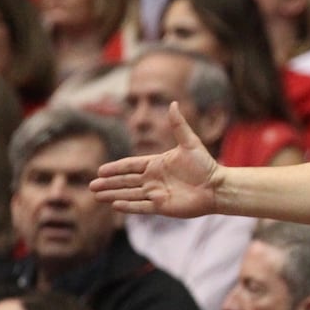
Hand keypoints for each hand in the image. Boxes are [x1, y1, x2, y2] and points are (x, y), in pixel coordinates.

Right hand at [91, 103, 221, 218]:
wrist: (217, 186)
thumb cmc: (205, 164)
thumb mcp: (190, 143)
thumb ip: (178, 125)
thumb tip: (173, 103)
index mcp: (156, 164)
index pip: (130, 165)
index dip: (116, 168)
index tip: (101, 170)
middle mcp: (154, 179)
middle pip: (126, 181)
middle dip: (109, 183)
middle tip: (92, 185)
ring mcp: (157, 193)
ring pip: (130, 194)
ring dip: (113, 195)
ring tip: (97, 195)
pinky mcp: (162, 206)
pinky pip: (141, 206)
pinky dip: (129, 206)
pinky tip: (115, 205)